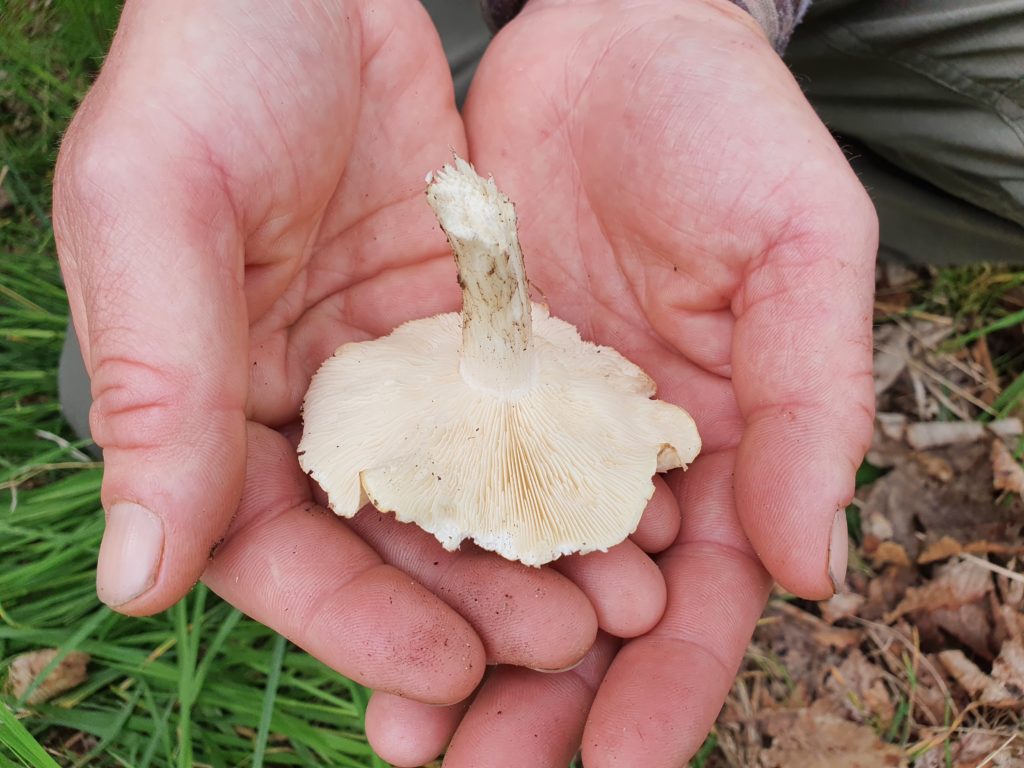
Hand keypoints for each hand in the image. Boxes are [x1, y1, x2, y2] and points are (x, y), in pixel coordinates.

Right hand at [54, 0, 668, 709]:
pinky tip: (625, 502)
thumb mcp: (155, 208)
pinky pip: (515, 409)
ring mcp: (389, 366)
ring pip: (460, 489)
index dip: (352, 619)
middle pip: (381, 537)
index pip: (272, 547)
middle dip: (464, 603)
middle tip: (559, 647)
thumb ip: (155, 388)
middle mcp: (301, 400)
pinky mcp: (460, 323)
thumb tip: (135, 580)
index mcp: (208, 399)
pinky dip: (561, 460)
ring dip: (527, 549)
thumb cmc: (208, 69)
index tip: (445, 670)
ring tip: (610, 603)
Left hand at [364, 0, 876, 763]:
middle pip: (585, 610)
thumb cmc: (731, 135)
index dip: (666, 688)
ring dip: (458, 650)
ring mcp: (527, 421)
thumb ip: (812, 405)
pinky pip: (420, 474)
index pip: (699, 598)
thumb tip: (813, 568)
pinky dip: (400, 544)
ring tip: (409, 732)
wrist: (612, 37)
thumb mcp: (802, 254)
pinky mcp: (447, 372)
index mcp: (718, 448)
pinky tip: (364, 605)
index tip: (617, 765)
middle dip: (543, 701)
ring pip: (493, 564)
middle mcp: (615, 456)